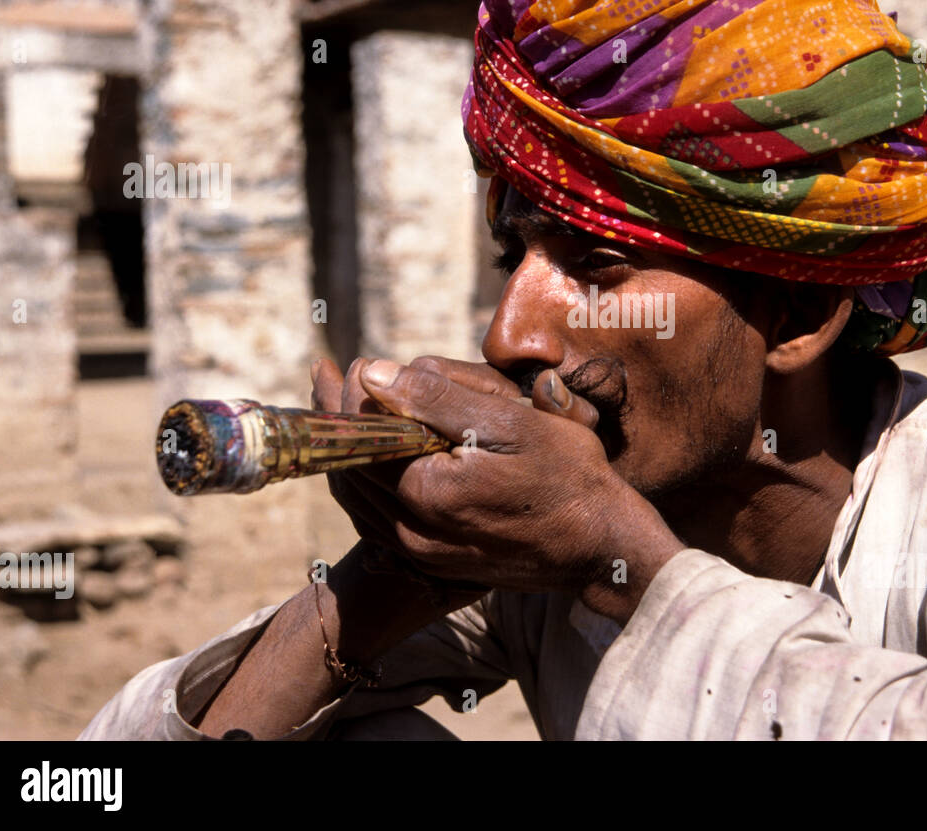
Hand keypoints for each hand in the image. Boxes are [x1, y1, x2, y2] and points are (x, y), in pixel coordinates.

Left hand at [317, 356, 684, 622]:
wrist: (601, 548)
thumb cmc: (570, 477)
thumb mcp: (512, 423)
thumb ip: (438, 398)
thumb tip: (371, 373)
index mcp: (425, 492)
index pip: (359, 439)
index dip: (343, 399)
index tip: (340, 364)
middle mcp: (412, 532)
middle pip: (349, 470)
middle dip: (335, 422)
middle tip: (325, 381)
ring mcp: (421, 554)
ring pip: (358, 500)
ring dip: (344, 455)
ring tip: (337, 415)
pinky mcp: (435, 564)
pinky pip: (379, 523)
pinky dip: (365, 487)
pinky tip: (368, 463)